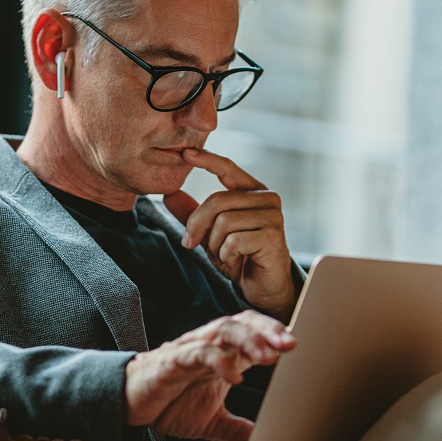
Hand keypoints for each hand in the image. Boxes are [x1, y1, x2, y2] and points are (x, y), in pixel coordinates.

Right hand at [124, 311, 295, 440]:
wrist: (129, 404)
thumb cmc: (170, 403)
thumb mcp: (212, 422)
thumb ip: (239, 430)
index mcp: (224, 354)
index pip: (254, 332)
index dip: (276, 335)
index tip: (299, 346)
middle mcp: (210, 346)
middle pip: (243, 323)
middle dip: (268, 331)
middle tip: (291, 344)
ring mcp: (191, 350)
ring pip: (223, 330)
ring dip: (249, 339)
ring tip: (268, 355)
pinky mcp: (172, 361)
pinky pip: (197, 353)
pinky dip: (218, 361)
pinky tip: (234, 375)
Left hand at [163, 148, 297, 321]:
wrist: (263, 287)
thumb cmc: (240, 257)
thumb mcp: (210, 233)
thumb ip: (192, 214)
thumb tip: (169, 194)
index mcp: (252, 191)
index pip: (227, 168)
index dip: (207, 159)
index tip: (185, 153)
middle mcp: (267, 198)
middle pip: (217, 201)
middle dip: (197, 225)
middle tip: (190, 244)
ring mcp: (272, 216)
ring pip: (224, 222)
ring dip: (215, 245)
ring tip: (225, 255)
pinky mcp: (273, 236)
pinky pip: (234, 240)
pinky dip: (226, 256)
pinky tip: (236, 262)